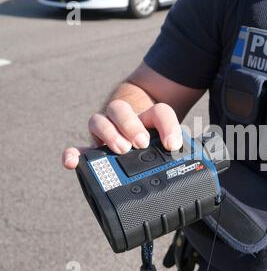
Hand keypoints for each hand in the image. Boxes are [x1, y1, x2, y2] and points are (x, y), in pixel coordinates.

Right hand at [62, 100, 182, 169]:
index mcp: (149, 117)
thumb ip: (182, 149)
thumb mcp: (172, 144)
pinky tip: (72, 162)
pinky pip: (79, 149)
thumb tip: (190, 155)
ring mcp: (107, 132)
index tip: (172, 145)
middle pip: (121, 108)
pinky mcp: (94, 149)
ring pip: (99, 120)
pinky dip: (74, 154)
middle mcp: (125, 120)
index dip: (167, 126)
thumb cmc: (157, 143)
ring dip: (108, 133)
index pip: (159, 112)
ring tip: (121, 149)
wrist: (139, 139)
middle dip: (130, 124)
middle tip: (141, 143)